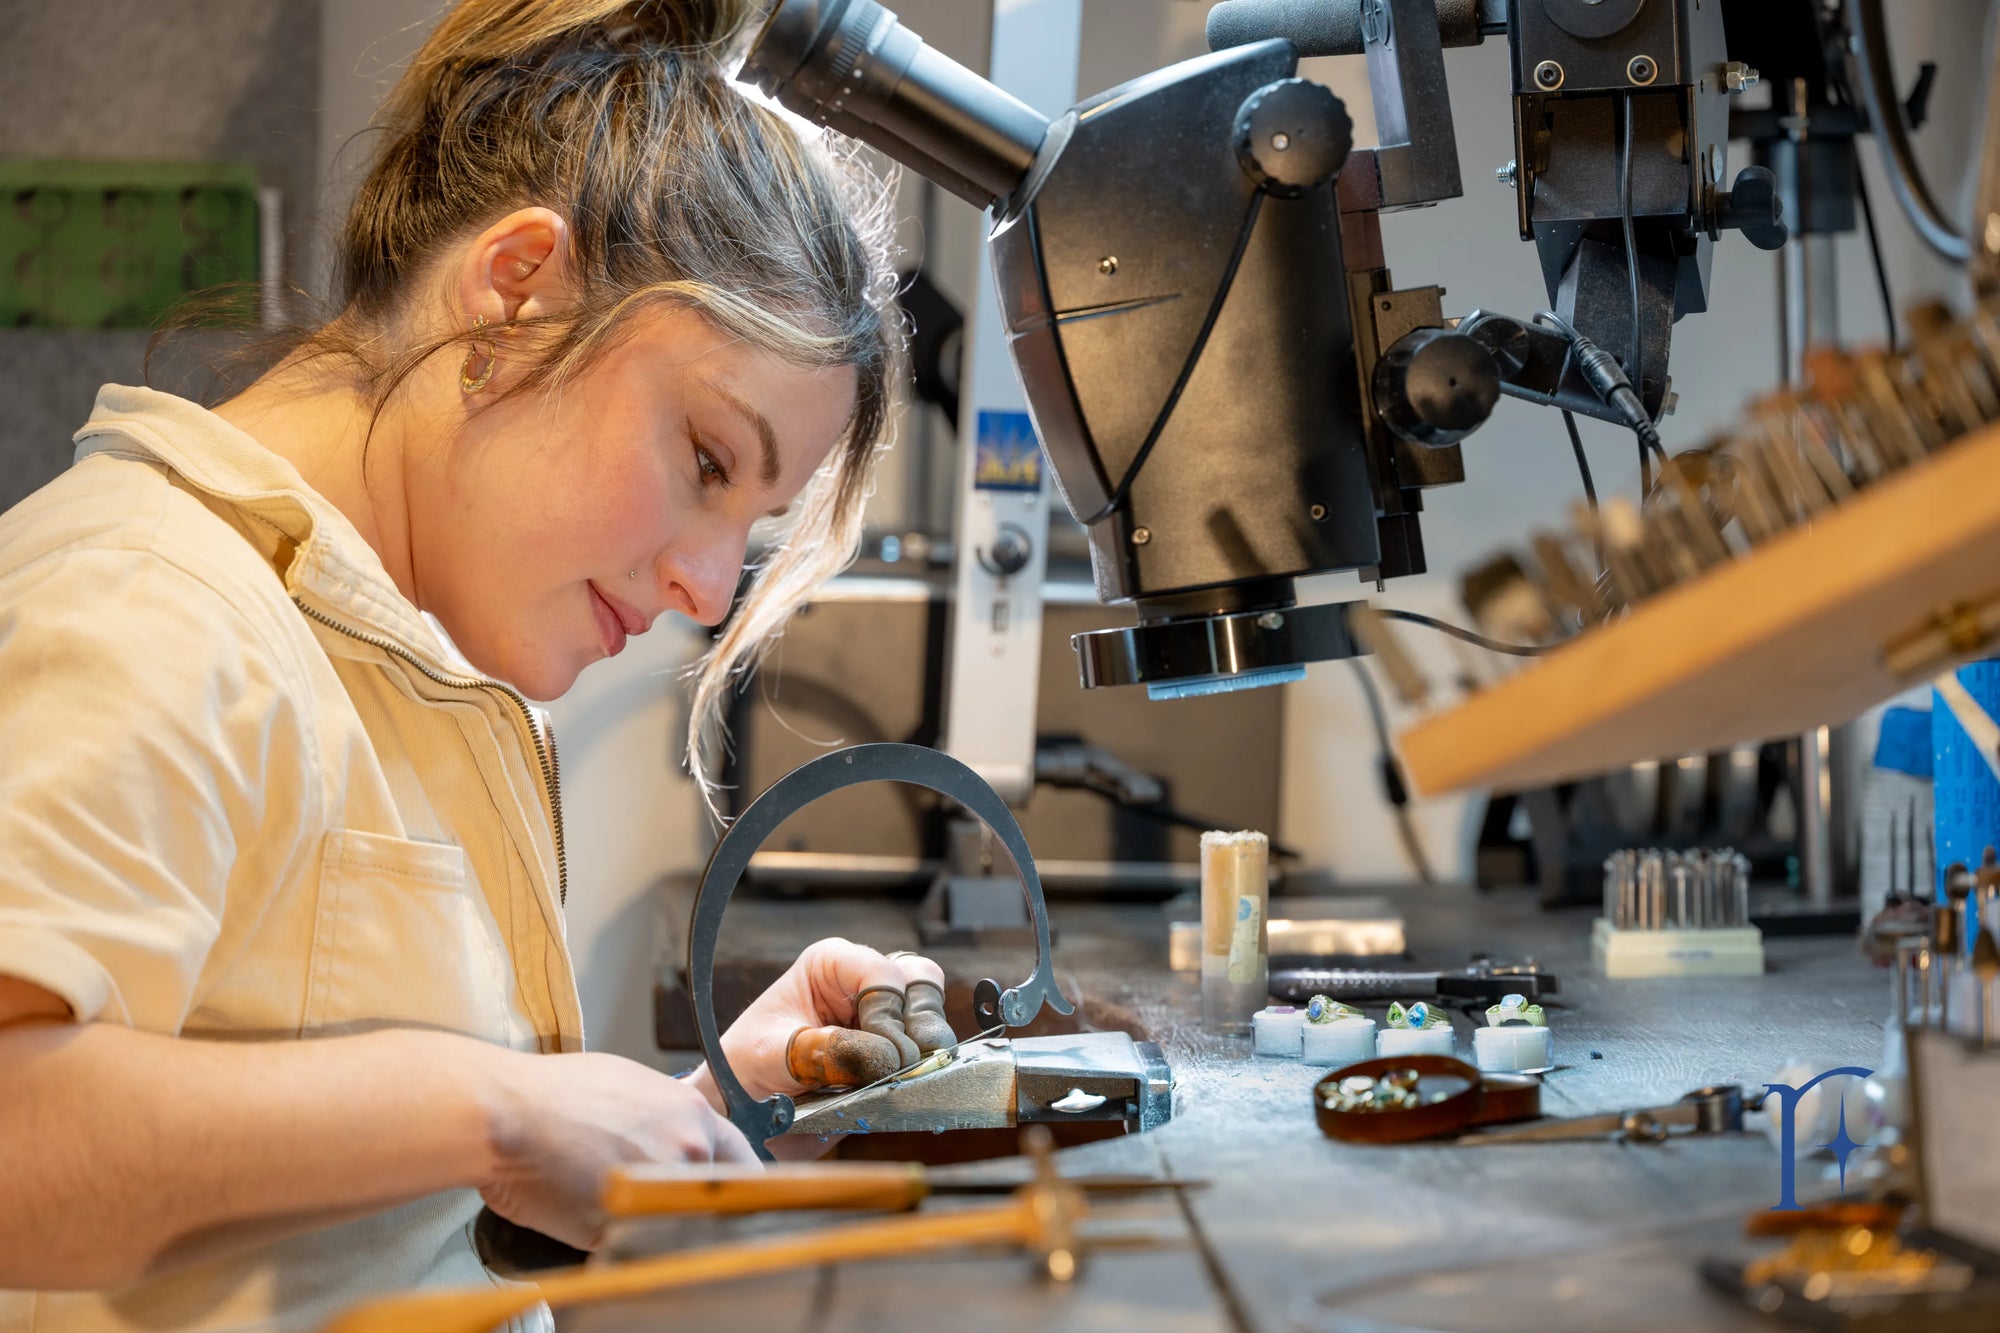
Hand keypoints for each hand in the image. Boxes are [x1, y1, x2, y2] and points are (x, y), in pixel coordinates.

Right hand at [478, 1049, 755, 1249]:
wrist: (504, 1113)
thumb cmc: (553, 1093)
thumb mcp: (628, 1085)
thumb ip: (666, 1117)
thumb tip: (674, 1135)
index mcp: (692, 1116)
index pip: (744, 1161)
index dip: (738, 1182)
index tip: (734, 1196)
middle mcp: (687, 1153)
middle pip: (713, 1196)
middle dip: (688, 1202)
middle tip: (655, 1201)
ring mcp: (658, 1193)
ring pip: (675, 1222)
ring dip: (654, 1221)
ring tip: (607, 1202)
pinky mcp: (623, 1229)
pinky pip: (634, 1244)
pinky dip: (618, 1241)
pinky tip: (587, 1218)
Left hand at [693, 938, 956, 1105]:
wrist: (745, 1112)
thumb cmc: (747, 1070)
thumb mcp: (774, 1055)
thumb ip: (825, 1052)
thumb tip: (884, 1057)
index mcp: (831, 964)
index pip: (881, 973)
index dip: (887, 1013)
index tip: (880, 1056)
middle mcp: (862, 981)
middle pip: (919, 982)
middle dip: (917, 1025)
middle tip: (904, 1066)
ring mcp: (884, 1014)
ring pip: (932, 1013)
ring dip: (927, 1047)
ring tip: (906, 1078)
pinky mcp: (896, 1048)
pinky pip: (932, 1049)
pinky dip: (928, 1068)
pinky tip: (911, 1088)